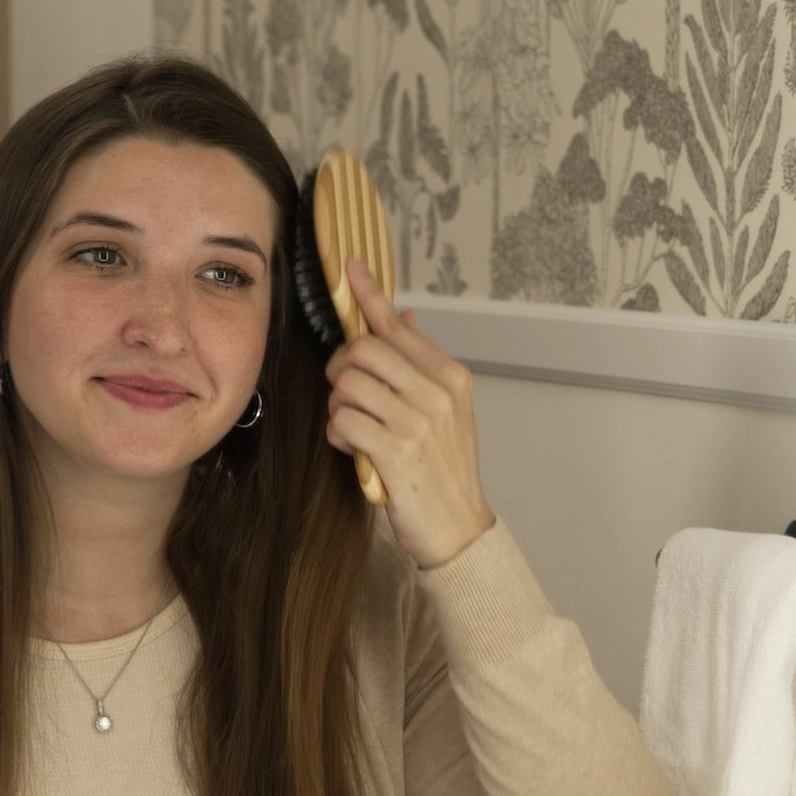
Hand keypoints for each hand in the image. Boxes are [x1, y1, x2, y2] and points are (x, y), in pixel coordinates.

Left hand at [323, 259, 495, 567]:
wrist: (457, 526)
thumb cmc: (445, 468)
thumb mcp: (446, 411)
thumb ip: (421, 365)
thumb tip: (405, 317)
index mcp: (451, 377)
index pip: (399, 326)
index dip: (370, 296)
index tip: (351, 268)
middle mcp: (437, 393)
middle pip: (363, 350)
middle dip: (341, 369)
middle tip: (347, 393)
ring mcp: (418, 421)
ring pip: (347, 384)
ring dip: (339, 406)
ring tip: (356, 428)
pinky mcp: (395, 450)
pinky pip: (342, 419)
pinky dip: (338, 433)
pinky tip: (353, 447)